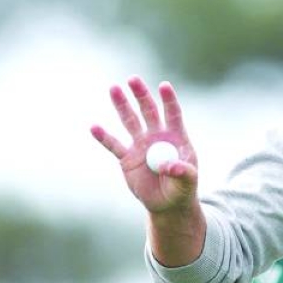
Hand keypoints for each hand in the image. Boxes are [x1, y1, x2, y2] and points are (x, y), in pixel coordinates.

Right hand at [91, 76, 199, 214]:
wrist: (167, 204)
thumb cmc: (182, 188)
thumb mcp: (188, 181)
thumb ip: (182, 172)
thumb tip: (169, 166)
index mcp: (176, 136)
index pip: (172, 113)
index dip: (168, 100)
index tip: (164, 85)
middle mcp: (157, 136)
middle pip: (148, 111)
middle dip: (141, 95)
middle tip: (133, 79)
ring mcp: (140, 145)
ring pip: (130, 121)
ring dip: (122, 106)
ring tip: (113, 88)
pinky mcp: (127, 158)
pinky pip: (114, 145)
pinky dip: (104, 137)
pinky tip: (94, 127)